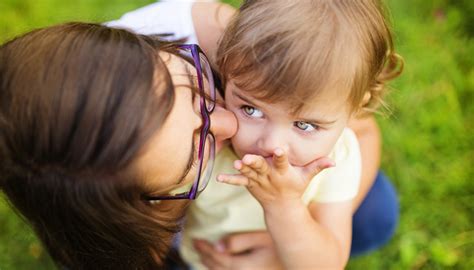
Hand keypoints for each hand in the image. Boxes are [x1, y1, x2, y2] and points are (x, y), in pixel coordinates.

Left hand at [193, 231, 282, 269]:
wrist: (298, 259)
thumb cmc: (280, 246)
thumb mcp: (260, 239)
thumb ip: (238, 241)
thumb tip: (218, 246)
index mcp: (242, 266)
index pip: (217, 258)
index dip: (204, 249)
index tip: (196, 239)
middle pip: (217, 268)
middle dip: (204, 256)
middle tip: (195, 245)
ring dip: (210, 265)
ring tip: (202, 256)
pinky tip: (219, 266)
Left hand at [217, 148, 333, 206]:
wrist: (282, 208)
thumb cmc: (295, 187)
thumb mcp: (308, 177)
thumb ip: (319, 166)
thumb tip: (335, 161)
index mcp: (284, 172)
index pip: (283, 162)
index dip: (281, 155)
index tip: (279, 149)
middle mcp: (270, 176)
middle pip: (262, 167)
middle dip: (255, 163)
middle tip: (248, 158)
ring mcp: (258, 181)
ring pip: (249, 174)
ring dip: (242, 170)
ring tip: (235, 165)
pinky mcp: (250, 185)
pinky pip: (238, 183)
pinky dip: (229, 180)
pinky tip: (219, 178)